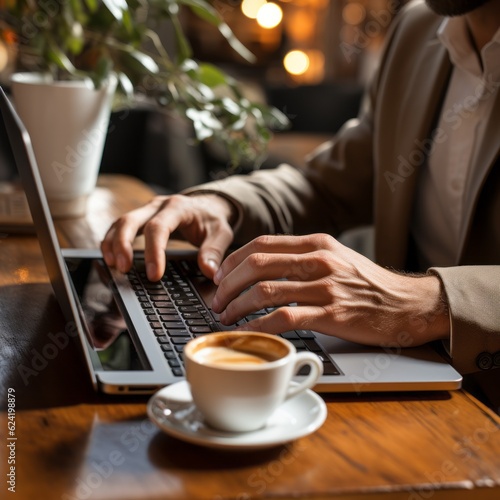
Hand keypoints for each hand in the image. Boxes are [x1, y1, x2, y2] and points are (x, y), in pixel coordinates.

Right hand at [101, 194, 234, 280]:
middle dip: (123, 245)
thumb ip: (214, 252)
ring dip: (112, 244)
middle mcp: (158, 205)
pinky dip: (112, 242)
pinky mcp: (140, 218)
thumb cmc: (212, 220)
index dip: (153, 252)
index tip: (154, 275)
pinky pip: (119, 227)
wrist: (207, 206)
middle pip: (130, 220)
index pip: (158, 228)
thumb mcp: (221, 233)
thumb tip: (209, 272)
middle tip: (123, 269)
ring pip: (120, 222)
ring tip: (113, 266)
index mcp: (178, 207)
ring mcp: (146, 210)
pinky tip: (110, 259)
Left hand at [212, 234, 449, 346]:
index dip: (232, 261)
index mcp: (316, 243)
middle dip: (227, 285)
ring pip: (265, 291)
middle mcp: (318, 260)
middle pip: (256, 265)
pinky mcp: (332, 315)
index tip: (219, 277)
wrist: (407, 303)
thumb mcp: (335, 258)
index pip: (261, 244)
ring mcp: (325, 287)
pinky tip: (250, 332)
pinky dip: (260, 326)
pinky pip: (285, 318)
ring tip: (225, 317)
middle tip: (216, 300)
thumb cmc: (367, 284)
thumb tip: (260, 268)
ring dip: (237, 306)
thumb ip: (301, 258)